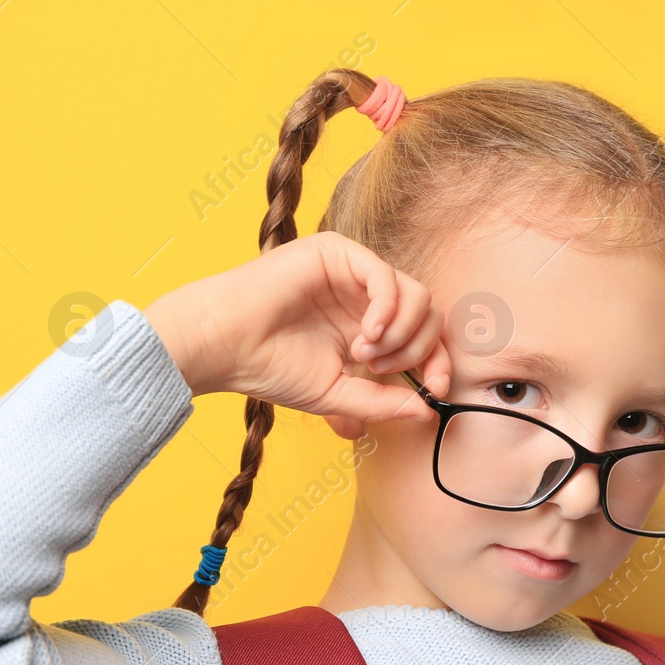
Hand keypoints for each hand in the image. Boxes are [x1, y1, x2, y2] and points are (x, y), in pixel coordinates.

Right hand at [143, 231, 450, 438]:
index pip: (423, 336)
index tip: (436, 391)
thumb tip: (427, 411)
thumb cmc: (271, 368)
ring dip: (400, 333)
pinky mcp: (337, 253)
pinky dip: (387, 310)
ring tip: (364, 355)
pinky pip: (386, 277)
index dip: (438, 362)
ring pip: (415, 294)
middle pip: (428, 313)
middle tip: (380, 369)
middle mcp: (364, 296)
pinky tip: (365, 336)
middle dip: (419, 350)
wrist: (226, 346)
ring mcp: (352, 272)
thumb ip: (383, 402)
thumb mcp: (338, 394)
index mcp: (366, 326)